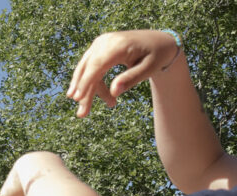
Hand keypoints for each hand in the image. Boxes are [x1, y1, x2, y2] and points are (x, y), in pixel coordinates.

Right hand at [66, 30, 181, 117]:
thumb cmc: (157, 55)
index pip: (97, 64)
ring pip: (86, 69)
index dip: (86, 81)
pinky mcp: (99, 48)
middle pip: (88, 68)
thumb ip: (132, 78)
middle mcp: (106, 41)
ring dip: (86, 90)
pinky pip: (90, 67)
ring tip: (87, 110)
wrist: (159, 41)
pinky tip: (98, 96)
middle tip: (82, 114)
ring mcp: (101, 43)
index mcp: (119, 44)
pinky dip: (91, 83)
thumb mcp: (150, 68)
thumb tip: (114, 92)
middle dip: (83, 91)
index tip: (78, 98)